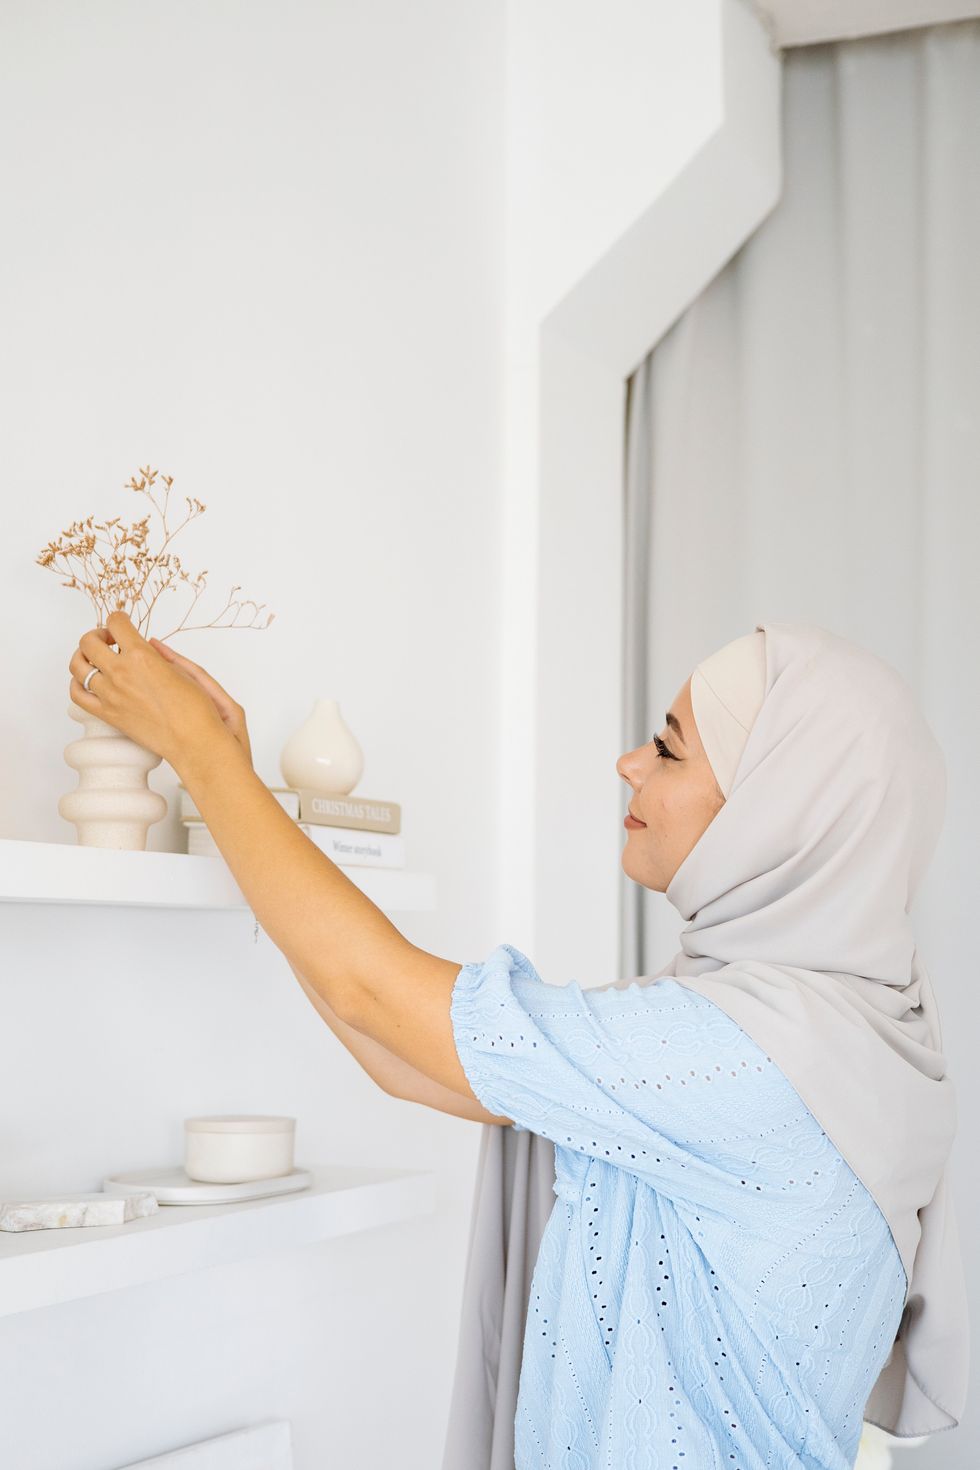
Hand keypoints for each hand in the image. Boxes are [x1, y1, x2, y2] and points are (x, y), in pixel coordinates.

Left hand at [68, 610, 233, 771]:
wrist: (193, 740)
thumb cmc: (195, 707)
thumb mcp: (181, 670)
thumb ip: (158, 653)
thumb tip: (146, 643)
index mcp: (142, 655)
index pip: (116, 622)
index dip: (119, 618)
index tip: (123, 623)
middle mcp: (121, 672)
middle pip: (88, 641)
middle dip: (97, 634)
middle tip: (109, 640)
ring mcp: (110, 694)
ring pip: (77, 666)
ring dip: (83, 656)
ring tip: (95, 659)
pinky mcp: (107, 713)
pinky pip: (78, 694)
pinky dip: (76, 683)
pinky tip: (87, 681)